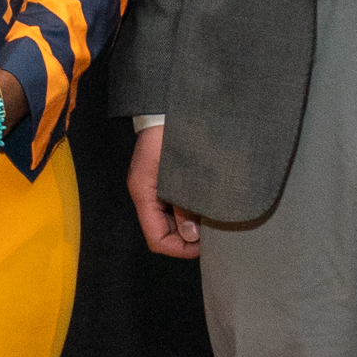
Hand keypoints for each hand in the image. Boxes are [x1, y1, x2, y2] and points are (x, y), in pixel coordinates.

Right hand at [126, 119, 201, 258]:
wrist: (166, 108)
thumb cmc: (172, 135)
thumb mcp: (180, 174)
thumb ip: (185, 205)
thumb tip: (192, 235)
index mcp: (144, 193)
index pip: (156, 238)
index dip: (179, 249)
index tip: (203, 247)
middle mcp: (146, 194)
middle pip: (162, 232)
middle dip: (186, 239)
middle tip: (212, 235)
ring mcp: (154, 188)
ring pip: (169, 221)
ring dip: (189, 225)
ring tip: (212, 221)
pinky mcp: (164, 180)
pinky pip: (174, 206)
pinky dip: (189, 211)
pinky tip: (206, 207)